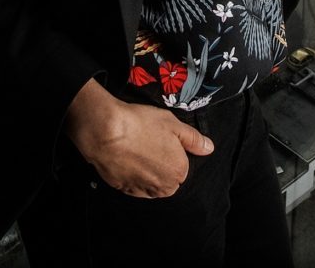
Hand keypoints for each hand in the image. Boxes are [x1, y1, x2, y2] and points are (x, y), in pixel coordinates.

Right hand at [63, 78, 211, 197]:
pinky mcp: (123, 189)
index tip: (160, 140)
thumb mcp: (172, 123)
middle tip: (147, 144)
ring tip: (135, 150)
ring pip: (151, 185)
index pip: (182, 167)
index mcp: (179, 171)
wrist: (105, 131)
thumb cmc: (140, 123)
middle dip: (161, 166)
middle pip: (167, 179)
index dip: (172, 152)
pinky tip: (125, 158)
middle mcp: (163, 186)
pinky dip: (131, 176)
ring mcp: (142, 190)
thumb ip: (193, 139)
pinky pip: (133, 186)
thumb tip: (209, 148)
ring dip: (147, 173)